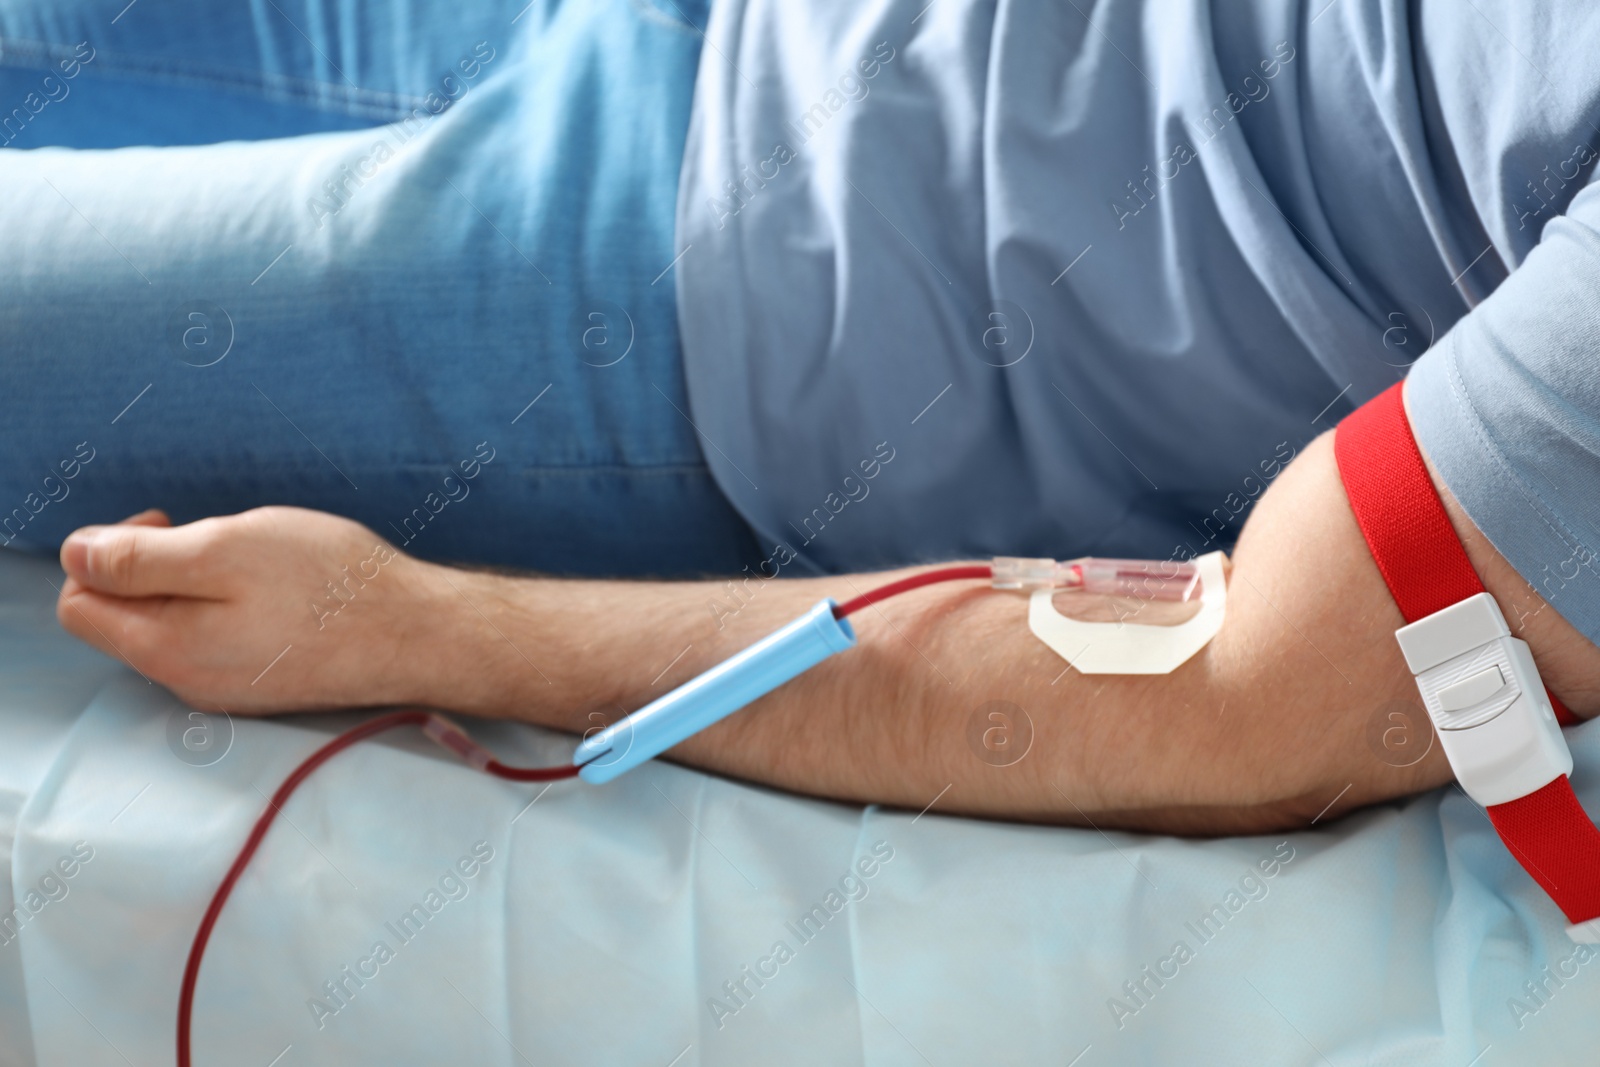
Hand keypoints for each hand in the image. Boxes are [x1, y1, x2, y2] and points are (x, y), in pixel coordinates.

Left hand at [56, 506, 438, 712]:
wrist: (420, 636)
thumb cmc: (331, 586)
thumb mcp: (227, 549)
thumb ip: (140, 558)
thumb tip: (75, 556)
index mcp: (165, 649)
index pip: (78, 604)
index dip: (106, 552)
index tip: (168, 525)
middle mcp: (186, 682)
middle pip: (124, 618)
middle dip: (154, 567)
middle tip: (217, 535)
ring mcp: (228, 689)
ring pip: (174, 626)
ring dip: (197, 583)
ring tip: (257, 560)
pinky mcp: (264, 685)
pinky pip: (216, 640)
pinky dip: (230, 605)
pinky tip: (280, 590)